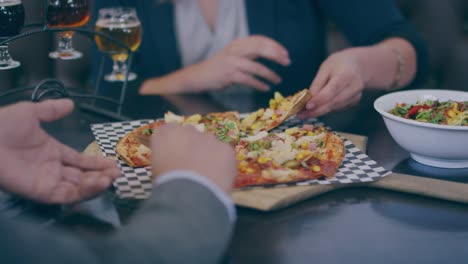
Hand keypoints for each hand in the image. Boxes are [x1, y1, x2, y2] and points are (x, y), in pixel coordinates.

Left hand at [0, 100, 119, 203]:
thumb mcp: (31, 112)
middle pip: (82, 177)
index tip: (114, 163)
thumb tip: (71, 103)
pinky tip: (98, 183)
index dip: (97, 163)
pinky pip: (66, 195)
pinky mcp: (41, 191)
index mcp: (53, 152)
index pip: (80, 161)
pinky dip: (83, 192)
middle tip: (118, 174)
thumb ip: (52, 110)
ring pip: (78, 188)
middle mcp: (53, 169)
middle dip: (101, 176)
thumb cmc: (3, 125)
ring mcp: (47, 181)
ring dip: (96, 185)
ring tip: (111, 178)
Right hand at [140, 35, 290, 93]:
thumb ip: (249, 53)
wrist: (199, 76)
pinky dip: (259, 84)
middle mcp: (234, 50)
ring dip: (270, 74)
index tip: (285, 54)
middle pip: (260, 49)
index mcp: (237, 43)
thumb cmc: (220, 68)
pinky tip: (265, 88)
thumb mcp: (234, 55)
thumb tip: (271, 54)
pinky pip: (249, 80)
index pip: (260, 40)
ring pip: (256, 67)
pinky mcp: (229, 75)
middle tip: (287, 62)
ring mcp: (231, 63)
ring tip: (277, 80)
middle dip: (276, 55)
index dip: (274, 46)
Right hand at [151, 124, 236, 192]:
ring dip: (208, 154)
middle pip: (190, 134)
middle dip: (191, 146)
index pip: (168, 131)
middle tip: (191, 167)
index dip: (172, 144)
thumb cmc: (167, 186)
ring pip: (209, 143)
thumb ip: (164, 159)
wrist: (189, 197)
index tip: (174, 156)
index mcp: (165, 134)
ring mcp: (209, 138)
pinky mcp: (226, 149)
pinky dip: (223, 163)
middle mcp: (187, 130)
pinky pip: (224, 154)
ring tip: (206, 175)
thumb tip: (172, 162)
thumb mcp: (156, 171)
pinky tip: (218, 178)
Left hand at [298, 49, 365, 117]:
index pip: (332, 90)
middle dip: (316, 111)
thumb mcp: (325, 68)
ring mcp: (356, 96)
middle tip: (301, 115)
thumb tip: (308, 100)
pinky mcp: (354, 102)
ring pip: (334, 108)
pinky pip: (337, 108)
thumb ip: (317, 84)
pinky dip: (326, 109)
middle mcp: (354, 87)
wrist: (357, 66)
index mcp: (347, 75)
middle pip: (334, 102)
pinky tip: (317, 108)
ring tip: (304, 113)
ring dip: (319, 112)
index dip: (320, 100)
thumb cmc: (338, 65)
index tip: (307, 106)